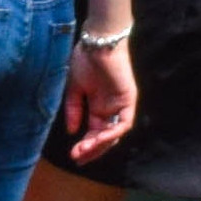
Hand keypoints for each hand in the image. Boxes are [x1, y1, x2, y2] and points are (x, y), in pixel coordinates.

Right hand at [58, 32, 137, 159]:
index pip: (94, 133)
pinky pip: (123, 123)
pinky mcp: (128, 100)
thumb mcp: (74, 88)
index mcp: (98, 107)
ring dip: (100, 145)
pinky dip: (112, 133)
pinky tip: (97, 139)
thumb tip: (72, 131)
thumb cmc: (84, 60)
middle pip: (104, 138)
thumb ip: (73, 110)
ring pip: (114, 134)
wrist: (97, 42)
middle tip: (77, 158)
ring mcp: (120, 105)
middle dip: (91, 150)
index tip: (73, 155)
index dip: (85, 146)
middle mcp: (110, 109)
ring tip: (84, 151)